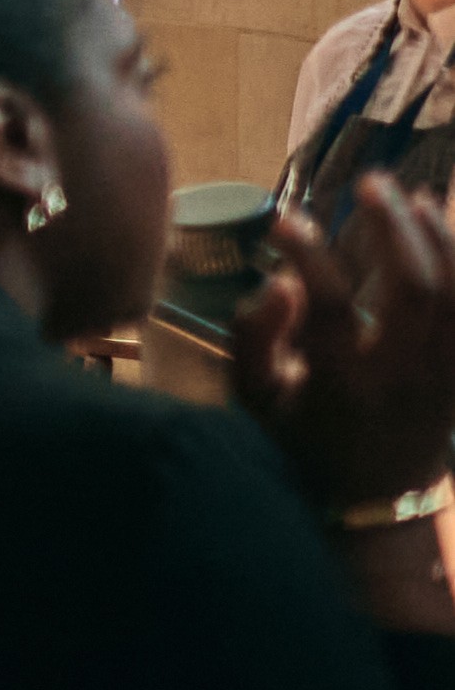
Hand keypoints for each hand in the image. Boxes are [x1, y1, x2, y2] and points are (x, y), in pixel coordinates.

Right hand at [237, 174, 454, 519]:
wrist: (374, 505)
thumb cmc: (300, 444)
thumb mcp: (254, 403)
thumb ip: (253, 340)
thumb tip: (279, 283)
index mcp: (343, 384)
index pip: (332, 306)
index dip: (310, 255)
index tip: (284, 216)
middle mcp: (404, 379)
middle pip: (416, 290)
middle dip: (396, 229)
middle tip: (371, 184)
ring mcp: (445, 379)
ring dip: (446, 242)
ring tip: (421, 198)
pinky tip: (451, 235)